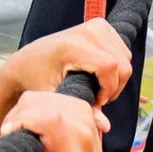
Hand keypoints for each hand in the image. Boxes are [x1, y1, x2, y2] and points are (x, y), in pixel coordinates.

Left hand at [0, 20, 131, 131]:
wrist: (27, 61)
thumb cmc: (37, 81)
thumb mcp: (57, 97)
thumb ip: (83, 110)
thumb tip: (105, 126)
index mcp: (73, 46)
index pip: (110, 66)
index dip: (110, 88)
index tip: (97, 100)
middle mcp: (86, 31)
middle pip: (123, 63)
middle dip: (115, 86)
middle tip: (97, 97)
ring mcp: (94, 26)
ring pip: (125, 57)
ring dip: (116, 78)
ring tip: (97, 87)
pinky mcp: (100, 25)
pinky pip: (122, 50)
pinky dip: (116, 67)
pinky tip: (99, 75)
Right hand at [0, 90, 133, 151]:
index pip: (48, 118)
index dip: (22, 119)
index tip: (11, 135)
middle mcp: (82, 134)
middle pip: (39, 102)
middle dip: (17, 115)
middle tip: (14, 137)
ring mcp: (87, 119)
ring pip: (42, 96)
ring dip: (26, 110)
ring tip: (25, 133)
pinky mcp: (85, 110)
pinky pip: (51, 96)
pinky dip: (38, 106)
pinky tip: (37, 125)